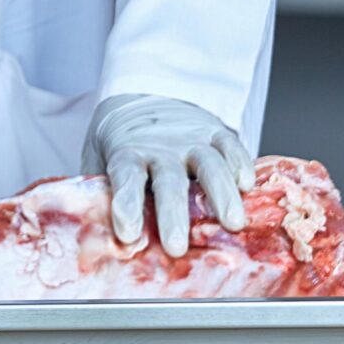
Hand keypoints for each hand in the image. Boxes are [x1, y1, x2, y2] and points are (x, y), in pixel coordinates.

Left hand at [82, 94, 249, 258]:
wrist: (139, 97)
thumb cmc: (120, 145)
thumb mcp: (99, 162)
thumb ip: (100, 196)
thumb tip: (97, 243)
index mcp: (126, 153)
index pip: (125, 177)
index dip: (126, 204)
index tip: (128, 233)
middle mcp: (159, 147)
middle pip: (168, 180)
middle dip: (173, 213)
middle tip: (176, 246)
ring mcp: (189, 138)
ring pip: (207, 163)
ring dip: (220, 193)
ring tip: (231, 223)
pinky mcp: (214, 131)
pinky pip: (230, 144)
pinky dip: (240, 163)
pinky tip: (246, 185)